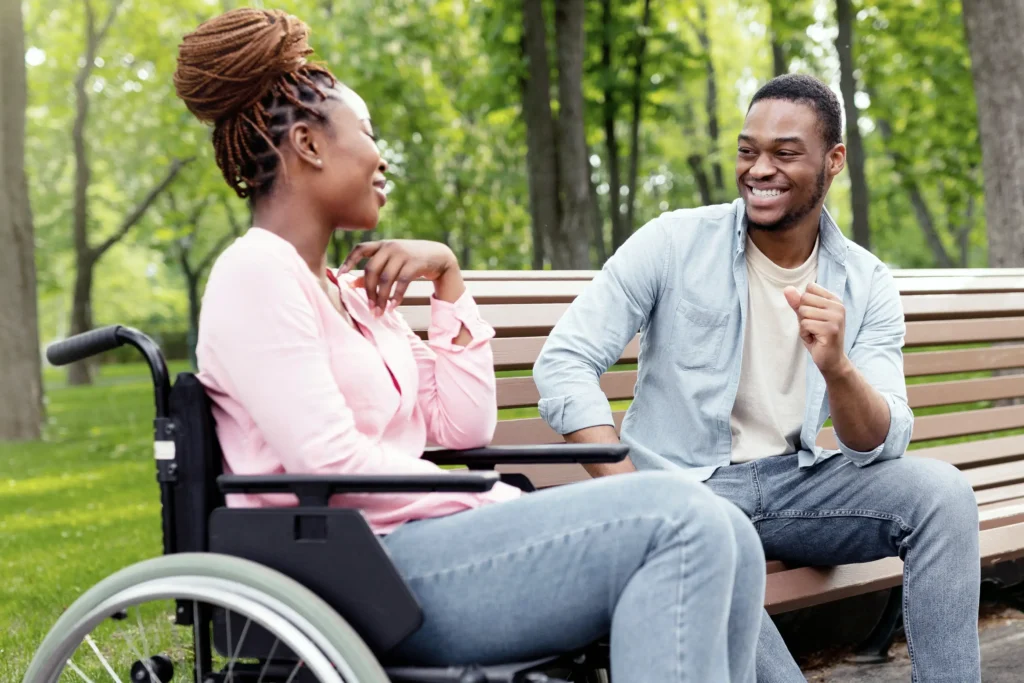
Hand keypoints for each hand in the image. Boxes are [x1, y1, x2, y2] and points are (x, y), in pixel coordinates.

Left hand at [339, 239, 457, 310]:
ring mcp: (403, 254)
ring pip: (385, 279)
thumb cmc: (411, 260)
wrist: (439, 256)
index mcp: (381, 245)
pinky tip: (393, 307)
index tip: (340, 276)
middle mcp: (390, 247)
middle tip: (370, 309)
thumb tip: (351, 284)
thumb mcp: (391, 262)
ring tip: (380, 312)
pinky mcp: (415, 263)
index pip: (360, 249)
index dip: (349, 261)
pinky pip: (401, 282)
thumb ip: (374, 271)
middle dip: (369, 291)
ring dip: (382, 298)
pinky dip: (396, 296)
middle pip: (371, 270)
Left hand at [783, 282, 849, 377]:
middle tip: (814, 327)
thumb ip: (797, 302)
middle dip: (803, 315)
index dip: (804, 303)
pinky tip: (816, 339)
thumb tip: (787, 289)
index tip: (815, 317)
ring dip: (804, 326)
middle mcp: (838, 306)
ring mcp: (836, 317)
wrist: (831, 359)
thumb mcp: (806, 316)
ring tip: (815, 334)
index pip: (809, 288)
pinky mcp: (831, 329)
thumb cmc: (818, 336)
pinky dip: (805, 334)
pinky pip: (805, 324)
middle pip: (804, 299)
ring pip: (804, 312)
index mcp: (834, 300)